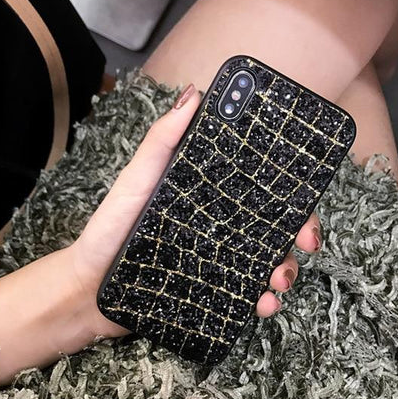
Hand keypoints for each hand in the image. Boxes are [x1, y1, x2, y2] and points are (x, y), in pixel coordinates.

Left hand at [70, 84, 321, 338]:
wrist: (91, 290)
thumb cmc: (111, 229)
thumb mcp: (137, 181)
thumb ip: (162, 141)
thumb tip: (194, 93)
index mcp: (210, 196)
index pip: (258, 188)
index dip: (289, 194)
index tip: (305, 203)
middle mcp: (220, 225)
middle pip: (273, 225)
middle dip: (298, 234)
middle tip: (306, 245)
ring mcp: (218, 259)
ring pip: (267, 261)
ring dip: (285, 271)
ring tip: (278, 284)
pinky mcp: (212, 289)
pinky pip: (246, 293)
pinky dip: (262, 301)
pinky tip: (262, 305)